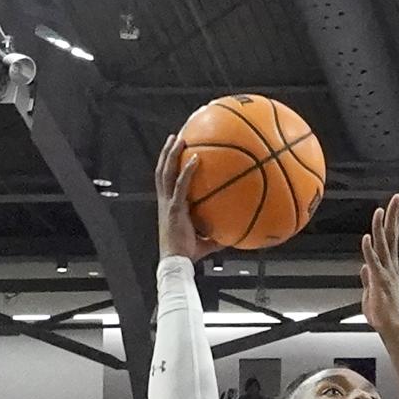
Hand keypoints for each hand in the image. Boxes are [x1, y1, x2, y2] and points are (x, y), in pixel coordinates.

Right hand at [153, 135, 218, 263]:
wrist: (177, 262)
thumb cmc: (189, 254)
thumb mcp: (206, 241)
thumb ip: (218, 234)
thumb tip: (235, 234)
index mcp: (169, 206)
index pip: (166, 181)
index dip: (168, 166)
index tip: (175, 153)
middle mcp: (165, 201)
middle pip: (162, 171)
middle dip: (167, 153)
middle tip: (175, 137)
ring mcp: (168, 203)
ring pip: (165, 172)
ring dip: (171, 154)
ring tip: (179, 138)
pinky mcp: (174, 208)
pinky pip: (181, 184)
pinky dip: (187, 170)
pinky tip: (196, 159)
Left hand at [360, 193, 398, 338]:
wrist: (389, 326)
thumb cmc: (382, 311)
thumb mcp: (371, 290)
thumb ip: (368, 277)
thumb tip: (364, 268)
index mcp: (389, 265)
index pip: (391, 238)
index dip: (393, 220)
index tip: (396, 204)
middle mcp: (390, 265)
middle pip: (391, 235)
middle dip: (394, 216)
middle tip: (398, 198)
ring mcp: (385, 272)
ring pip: (383, 245)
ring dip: (380, 227)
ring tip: (380, 211)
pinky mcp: (379, 280)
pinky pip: (374, 262)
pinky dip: (369, 250)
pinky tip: (366, 238)